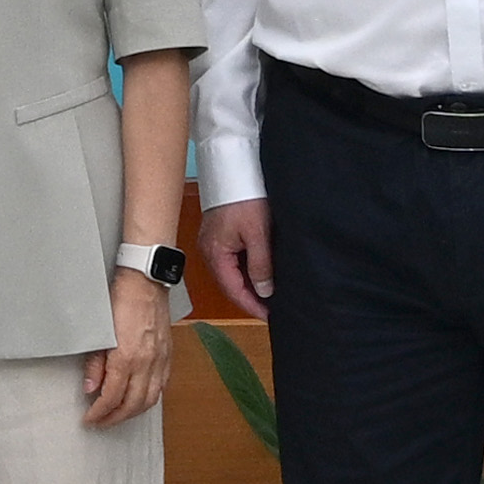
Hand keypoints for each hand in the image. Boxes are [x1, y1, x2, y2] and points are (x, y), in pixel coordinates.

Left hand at [79, 271, 174, 427]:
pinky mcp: (168, 355)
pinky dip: (149, 399)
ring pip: (150, 400)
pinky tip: (139, 399)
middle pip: (133, 405)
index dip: (99, 413)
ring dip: (133, 413)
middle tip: (100, 423)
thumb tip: (91, 389)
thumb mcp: (99, 331)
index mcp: (127, 358)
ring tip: (118, 416)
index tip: (89, 419)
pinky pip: (161, 386)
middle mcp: (147, 363)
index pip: (112, 397)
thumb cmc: (120, 299)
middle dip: (115, 418)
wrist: (145, 280)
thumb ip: (95, 363)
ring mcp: (160, 360)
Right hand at [200, 197, 272, 317]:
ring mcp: (213, 243)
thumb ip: (261, 264)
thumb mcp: (258, 233)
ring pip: (232, 272)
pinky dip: (246, 269)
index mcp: (215, 254)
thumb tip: (264, 291)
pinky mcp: (219, 234)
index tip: (270, 316)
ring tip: (270, 292)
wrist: (234, 167)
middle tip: (273, 308)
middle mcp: (210, 251)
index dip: (252, 306)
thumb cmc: (245, 196)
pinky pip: (232, 260)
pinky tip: (262, 271)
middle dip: (251, 297)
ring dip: (250, 283)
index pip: (233, 290)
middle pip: (230, 284)